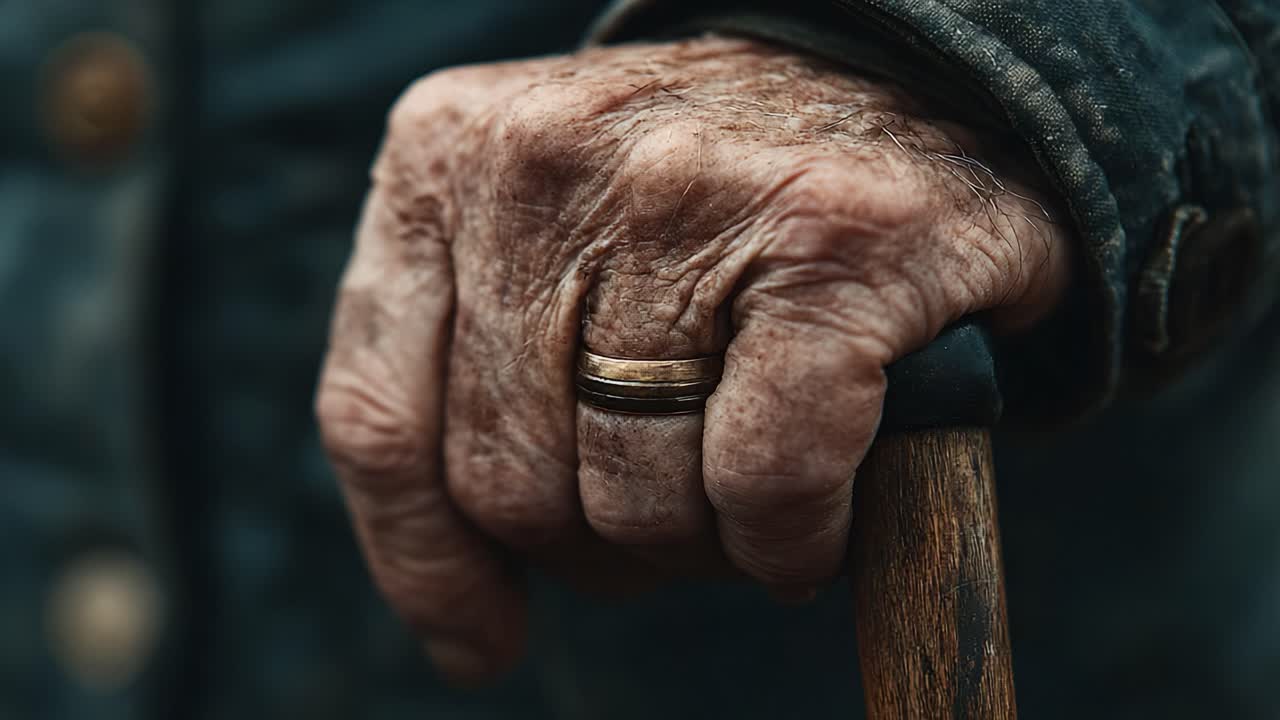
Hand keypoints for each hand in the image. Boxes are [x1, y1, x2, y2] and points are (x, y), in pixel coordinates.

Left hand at [316, 36, 1069, 682]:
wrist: (899, 83)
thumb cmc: (709, 200)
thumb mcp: (545, 244)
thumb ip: (476, 382)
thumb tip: (462, 628)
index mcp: (445, 158)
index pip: (378, 413)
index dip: (422, 561)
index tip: (481, 639)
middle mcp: (542, 160)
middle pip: (513, 482)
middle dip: (604, 546)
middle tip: (680, 517)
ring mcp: (687, 191)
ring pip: (636, 498)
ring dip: (704, 549)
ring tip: (753, 498)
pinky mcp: (832, 241)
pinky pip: (766, 480)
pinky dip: (791, 540)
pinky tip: (815, 530)